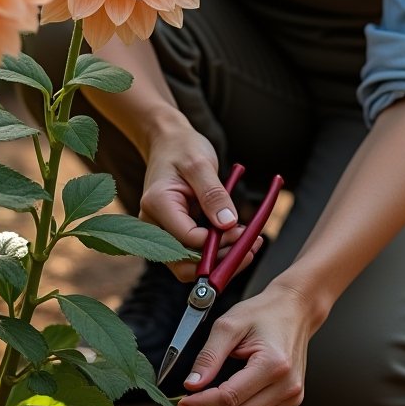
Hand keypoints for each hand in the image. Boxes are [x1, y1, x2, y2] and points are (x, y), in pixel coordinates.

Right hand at [138, 129, 259, 281]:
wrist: (168, 142)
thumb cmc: (182, 148)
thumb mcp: (201, 164)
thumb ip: (213, 194)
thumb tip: (228, 223)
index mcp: (157, 205)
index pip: (187, 239)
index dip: (216, 243)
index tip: (241, 232)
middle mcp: (153, 224)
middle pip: (185, 262)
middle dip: (218, 262)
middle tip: (250, 248)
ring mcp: (162, 231)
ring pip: (190, 263)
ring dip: (219, 260)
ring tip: (249, 242)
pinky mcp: (173, 233)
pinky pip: (194, 252)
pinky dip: (215, 251)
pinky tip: (237, 238)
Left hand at [176, 278, 317, 405]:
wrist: (294, 310)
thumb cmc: (263, 313)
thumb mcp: (229, 325)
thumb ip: (209, 356)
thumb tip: (191, 385)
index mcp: (273, 364)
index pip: (230, 398)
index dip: (202, 403)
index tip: (183, 402)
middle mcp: (287, 385)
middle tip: (192, 397)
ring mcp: (292, 396)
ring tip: (209, 395)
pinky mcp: (292, 400)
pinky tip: (229, 396)